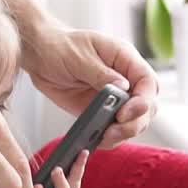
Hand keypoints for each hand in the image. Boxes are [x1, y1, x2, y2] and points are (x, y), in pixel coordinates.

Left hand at [23, 22, 158, 146]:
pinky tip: (97, 141)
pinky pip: (112, 128)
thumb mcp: (79, 57)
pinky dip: (109, 138)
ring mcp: (114, 97)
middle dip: (135, 122)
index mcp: (125, 59)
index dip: (142, 101)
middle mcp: (125, 79)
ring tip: (104, 138)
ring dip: (123, 134)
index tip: (125, 113)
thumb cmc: (60, 46)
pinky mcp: (101, 111)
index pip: (147, 82)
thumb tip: (123, 87)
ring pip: (133, 121)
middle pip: (146, 106)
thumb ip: (101, 74)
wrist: (39, 55)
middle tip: (114, 131)